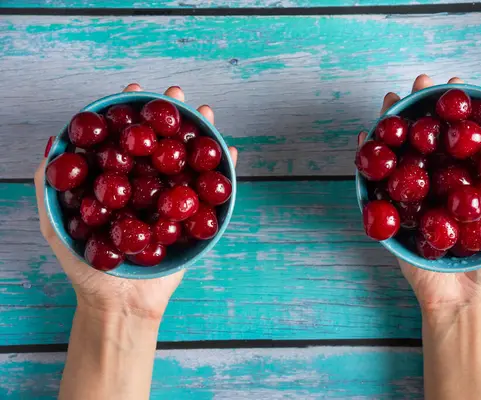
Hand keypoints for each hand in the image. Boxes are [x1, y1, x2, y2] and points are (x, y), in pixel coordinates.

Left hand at [34, 84, 237, 320]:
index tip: (132, 90)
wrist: (120, 304)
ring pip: (188, 162)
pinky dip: (225, 172)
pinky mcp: (193, 221)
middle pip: (160, 144)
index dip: (129, 113)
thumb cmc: (86, 268)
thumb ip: (51, 188)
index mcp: (118, 184)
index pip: (125, 139)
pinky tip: (231, 151)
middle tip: (175, 93)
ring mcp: (172, 202)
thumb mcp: (56, 225)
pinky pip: (212, 193)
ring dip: (201, 134)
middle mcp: (147, 187)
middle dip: (169, 115)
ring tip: (207, 111)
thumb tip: (54, 145)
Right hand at [358, 74, 480, 313]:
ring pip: (401, 151)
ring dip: (393, 122)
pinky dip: (367, 157)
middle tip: (423, 81)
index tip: (461, 86)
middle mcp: (438, 181)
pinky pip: (376, 181)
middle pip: (429, 136)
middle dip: (424, 106)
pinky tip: (366, 136)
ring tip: (393, 98)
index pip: (461, 136)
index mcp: (467, 179)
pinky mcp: (390, 211)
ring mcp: (412, 194)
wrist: (464, 297)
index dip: (460, 109)